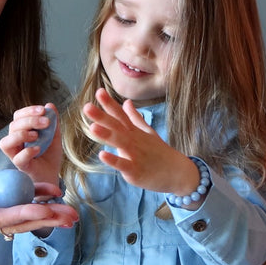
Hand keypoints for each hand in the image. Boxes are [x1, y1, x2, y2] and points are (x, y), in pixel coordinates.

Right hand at [0, 171, 77, 236]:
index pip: (4, 220)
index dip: (25, 215)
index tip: (46, 211)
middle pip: (21, 222)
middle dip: (47, 219)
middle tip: (72, 217)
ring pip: (25, 212)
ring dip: (49, 211)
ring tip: (72, 211)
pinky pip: (19, 198)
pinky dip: (37, 194)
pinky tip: (54, 190)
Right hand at [1, 103, 63, 183]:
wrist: (53, 177)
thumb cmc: (50, 156)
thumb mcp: (55, 136)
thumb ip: (53, 122)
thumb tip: (50, 105)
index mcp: (21, 132)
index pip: (17, 117)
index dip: (28, 111)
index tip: (43, 110)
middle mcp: (15, 143)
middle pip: (12, 127)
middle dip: (29, 121)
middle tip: (46, 122)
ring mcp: (16, 156)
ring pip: (5, 142)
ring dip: (21, 135)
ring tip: (37, 136)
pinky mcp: (22, 168)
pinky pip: (17, 158)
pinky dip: (28, 151)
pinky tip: (38, 148)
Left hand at [83, 88, 199, 196]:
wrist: (178, 173)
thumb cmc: (160, 153)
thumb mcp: (148, 132)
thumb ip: (135, 118)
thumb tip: (126, 102)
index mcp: (135, 131)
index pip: (121, 115)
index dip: (109, 104)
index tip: (98, 92)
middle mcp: (134, 140)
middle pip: (117, 126)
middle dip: (102, 117)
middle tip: (87, 107)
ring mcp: (135, 155)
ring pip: (119, 143)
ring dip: (106, 135)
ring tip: (92, 127)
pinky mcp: (136, 171)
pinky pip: (123, 165)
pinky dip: (114, 160)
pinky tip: (102, 154)